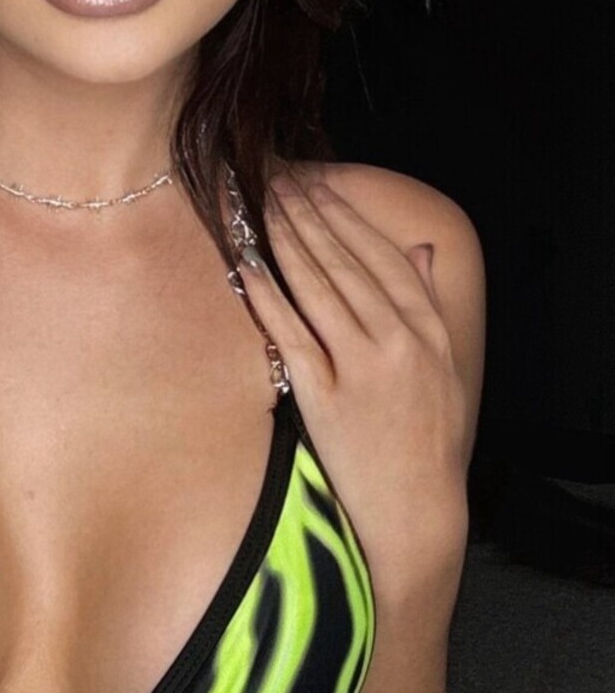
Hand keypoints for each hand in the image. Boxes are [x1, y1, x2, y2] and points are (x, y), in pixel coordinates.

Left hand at [237, 172, 469, 579]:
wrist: (414, 513)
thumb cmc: (426, 443)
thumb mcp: (444, 371)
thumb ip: (429, 307)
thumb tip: (420, 251)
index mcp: (426, 332)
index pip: (380, 257)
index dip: (346, 217)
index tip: (319, 186)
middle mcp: (396, 343)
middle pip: (344, 262)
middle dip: (307, 215)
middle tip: (276, 179)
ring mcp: (360, 368)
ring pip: (317, 287)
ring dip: (285, 240)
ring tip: (259, 204)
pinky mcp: (324, 397)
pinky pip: (291, 332)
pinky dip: (268, 293)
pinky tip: (248, 263)